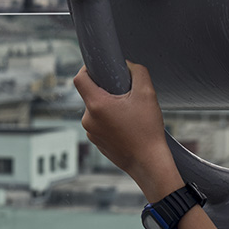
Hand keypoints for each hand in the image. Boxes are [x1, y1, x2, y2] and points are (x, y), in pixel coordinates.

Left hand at [74, 62, 181, 199]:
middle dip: (106, 91)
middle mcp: (88, 119)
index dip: (87, 69)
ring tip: (129, 113)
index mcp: (96, 105)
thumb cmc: (147, 131)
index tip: (98, 68)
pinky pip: (100, 124)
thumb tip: (127, 65)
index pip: (79, 78)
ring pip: (96, 110)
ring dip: (109, 106)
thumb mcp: (147, 94)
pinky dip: (110, 120)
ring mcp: (91, 132)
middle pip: (91, 94)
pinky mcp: (96, 142)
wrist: (149, 163)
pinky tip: (126, 126)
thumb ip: (137, 72)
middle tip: (125, 94)